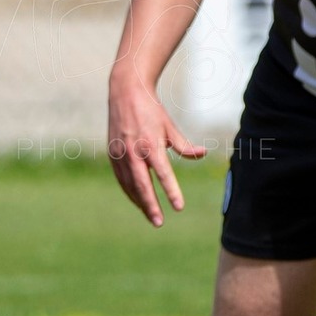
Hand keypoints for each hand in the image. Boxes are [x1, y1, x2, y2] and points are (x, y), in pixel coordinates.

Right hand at [107, 74, 208, 226]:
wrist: (125, 93)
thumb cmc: (151, 111)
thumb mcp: (170, 127)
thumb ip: (184, 146)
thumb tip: (202, 154)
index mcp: (150, 144)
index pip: (163, 173)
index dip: (171, 191)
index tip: (179, 207)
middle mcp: (133, 151)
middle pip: (142, 185)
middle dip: (151, 205)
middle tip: (159, 222)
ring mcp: (120, 154)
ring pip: (129, 185)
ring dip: (140, 202)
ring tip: (152, 216)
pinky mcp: (112, 155)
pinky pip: (121, 179)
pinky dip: (130, 192)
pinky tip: (139, 201)